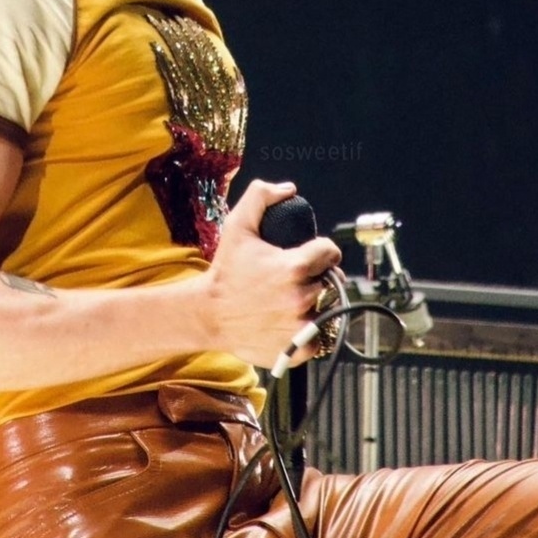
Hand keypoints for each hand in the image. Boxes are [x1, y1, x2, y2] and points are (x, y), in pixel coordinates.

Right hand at [200, 180, 342, 369]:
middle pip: (327, 280)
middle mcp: (301, 297)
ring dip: (313, 304)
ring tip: (287, 301)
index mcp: (293, 267)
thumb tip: (288, 189)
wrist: (208, 314)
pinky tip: (288, 322)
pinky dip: (308, 331)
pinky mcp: (299, 348)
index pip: (330, 252)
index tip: (311, 255)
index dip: (322, 250)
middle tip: (291, 279)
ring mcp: (301, 326)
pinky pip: (318, 336)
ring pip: (324, 308)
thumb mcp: (237, 226)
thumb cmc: (225, 271)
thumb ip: (261, 197)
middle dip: (314, 277)